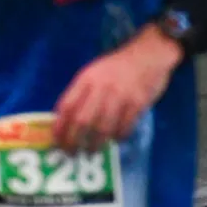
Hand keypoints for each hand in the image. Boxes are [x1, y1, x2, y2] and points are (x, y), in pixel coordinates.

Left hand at [53, 28, 182, 152]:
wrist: (150, 53)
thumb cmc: (118, 65)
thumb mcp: (94, 71)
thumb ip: (82, 92)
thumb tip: (67, 120)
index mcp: (87, 78)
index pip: (66, 106)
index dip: (59, 127)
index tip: (57, 142)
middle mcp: (101, 87)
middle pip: (82, 121)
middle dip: (74, 141)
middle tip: (72, 153)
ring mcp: (121, 95)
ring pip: (102, 127)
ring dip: (95, 144)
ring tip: (92, 151)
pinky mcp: (138, 102)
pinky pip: (124, 126)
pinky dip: (118, 136)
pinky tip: (116, 139)